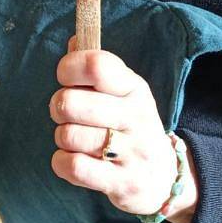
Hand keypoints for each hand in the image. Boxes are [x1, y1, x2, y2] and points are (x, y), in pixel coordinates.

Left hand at [49, 42, 197, 222]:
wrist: (163, 177)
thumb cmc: (129, 126)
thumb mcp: (122, 92)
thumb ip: (97, 67)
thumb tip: (74, 40)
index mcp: (134, 88)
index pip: (96, 65)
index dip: (68, 67)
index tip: (66, 78)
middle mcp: (136, 117)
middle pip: (70, 103)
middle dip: (58, 108)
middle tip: (67, 115)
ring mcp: (132, 152)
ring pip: (68, 136)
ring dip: (62, 138)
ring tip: (76, 140)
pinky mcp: (122, 182)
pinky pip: (73, 167)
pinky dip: (62, 163)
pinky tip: (73, 160)